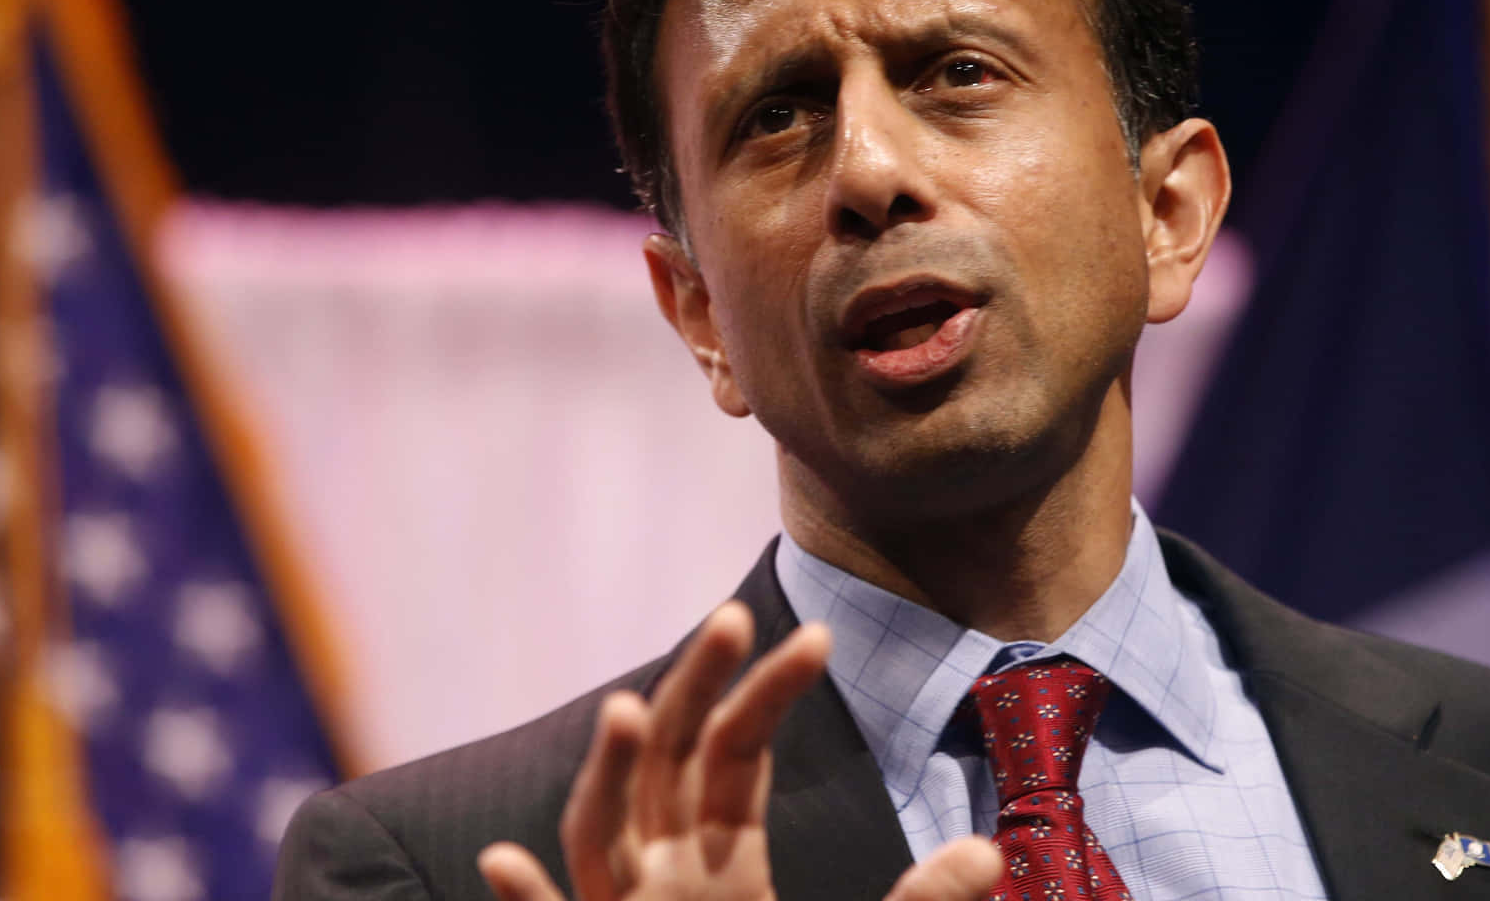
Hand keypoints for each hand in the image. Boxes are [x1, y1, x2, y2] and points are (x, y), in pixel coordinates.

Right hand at [476, 601, 1002, 900]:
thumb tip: (988, 851)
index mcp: (719, 863)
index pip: (731, 752)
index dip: (765, 692)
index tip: (817, 636)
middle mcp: (663, 877)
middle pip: (666, 761)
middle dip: (693, 688)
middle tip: (734, 617)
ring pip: (602, 832)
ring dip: (610, 774)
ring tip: (629, 712)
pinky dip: (527, 899)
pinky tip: (501, 859)